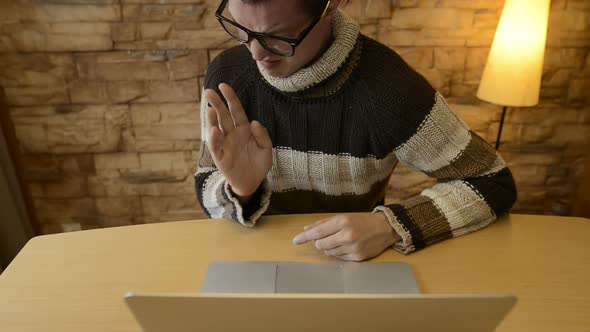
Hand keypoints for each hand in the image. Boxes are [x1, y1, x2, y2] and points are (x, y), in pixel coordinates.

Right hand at [205, 83, 272, 199]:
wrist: (253, 182)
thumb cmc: (259, 164)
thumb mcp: (266, 149)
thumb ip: (263, 135)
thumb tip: (253, 122)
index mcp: (243, 129)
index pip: (236, 110)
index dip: (230, 98)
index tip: (223, 86)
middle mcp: (232, 134)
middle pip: (223, 116)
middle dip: (217, 103)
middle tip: (209, 91)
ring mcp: (225, 145)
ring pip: (217, 129)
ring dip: (213, 119)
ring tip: (210, 109)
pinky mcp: (221, 158)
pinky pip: (216, 147)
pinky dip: (215, 139)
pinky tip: (214, 130)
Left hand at [292, 213, 400, 260]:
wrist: (385, 228)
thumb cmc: (362, 221)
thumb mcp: (343, 217)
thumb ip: (324, 223)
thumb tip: (307, 228)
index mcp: (343, 222)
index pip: (318, 232)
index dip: (305, 237)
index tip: (296, 240)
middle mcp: (347, 235)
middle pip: (321, 245)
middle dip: (319, 243)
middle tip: (325, 238)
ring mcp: (353, 248)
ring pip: (329, 252)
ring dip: (329, 248)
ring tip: (339, 241)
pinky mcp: (357, 257)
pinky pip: (339, 258)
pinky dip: (339, 253)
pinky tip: (347, 246)